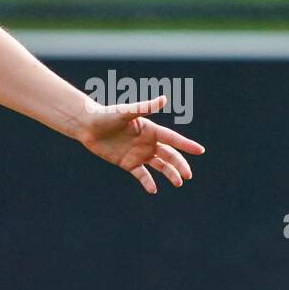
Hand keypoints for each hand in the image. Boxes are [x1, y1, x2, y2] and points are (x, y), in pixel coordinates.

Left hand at [81, 95, 204, 193]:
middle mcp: (148, 142)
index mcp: (150, 130)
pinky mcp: (128, 163)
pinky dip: (148, 182)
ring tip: (179, 183)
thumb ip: (145, 107)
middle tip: (188, 175)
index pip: (172, 139)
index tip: (200, 151)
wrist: (88, 126)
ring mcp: (138, 154)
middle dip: (179, 165)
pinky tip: (153, 190)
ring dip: (169, 174)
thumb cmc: (107, 115)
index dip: (186, 145)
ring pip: (159, 166)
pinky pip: (141, 175)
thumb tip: (164, 99)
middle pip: (169, 155)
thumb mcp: (126, 112)